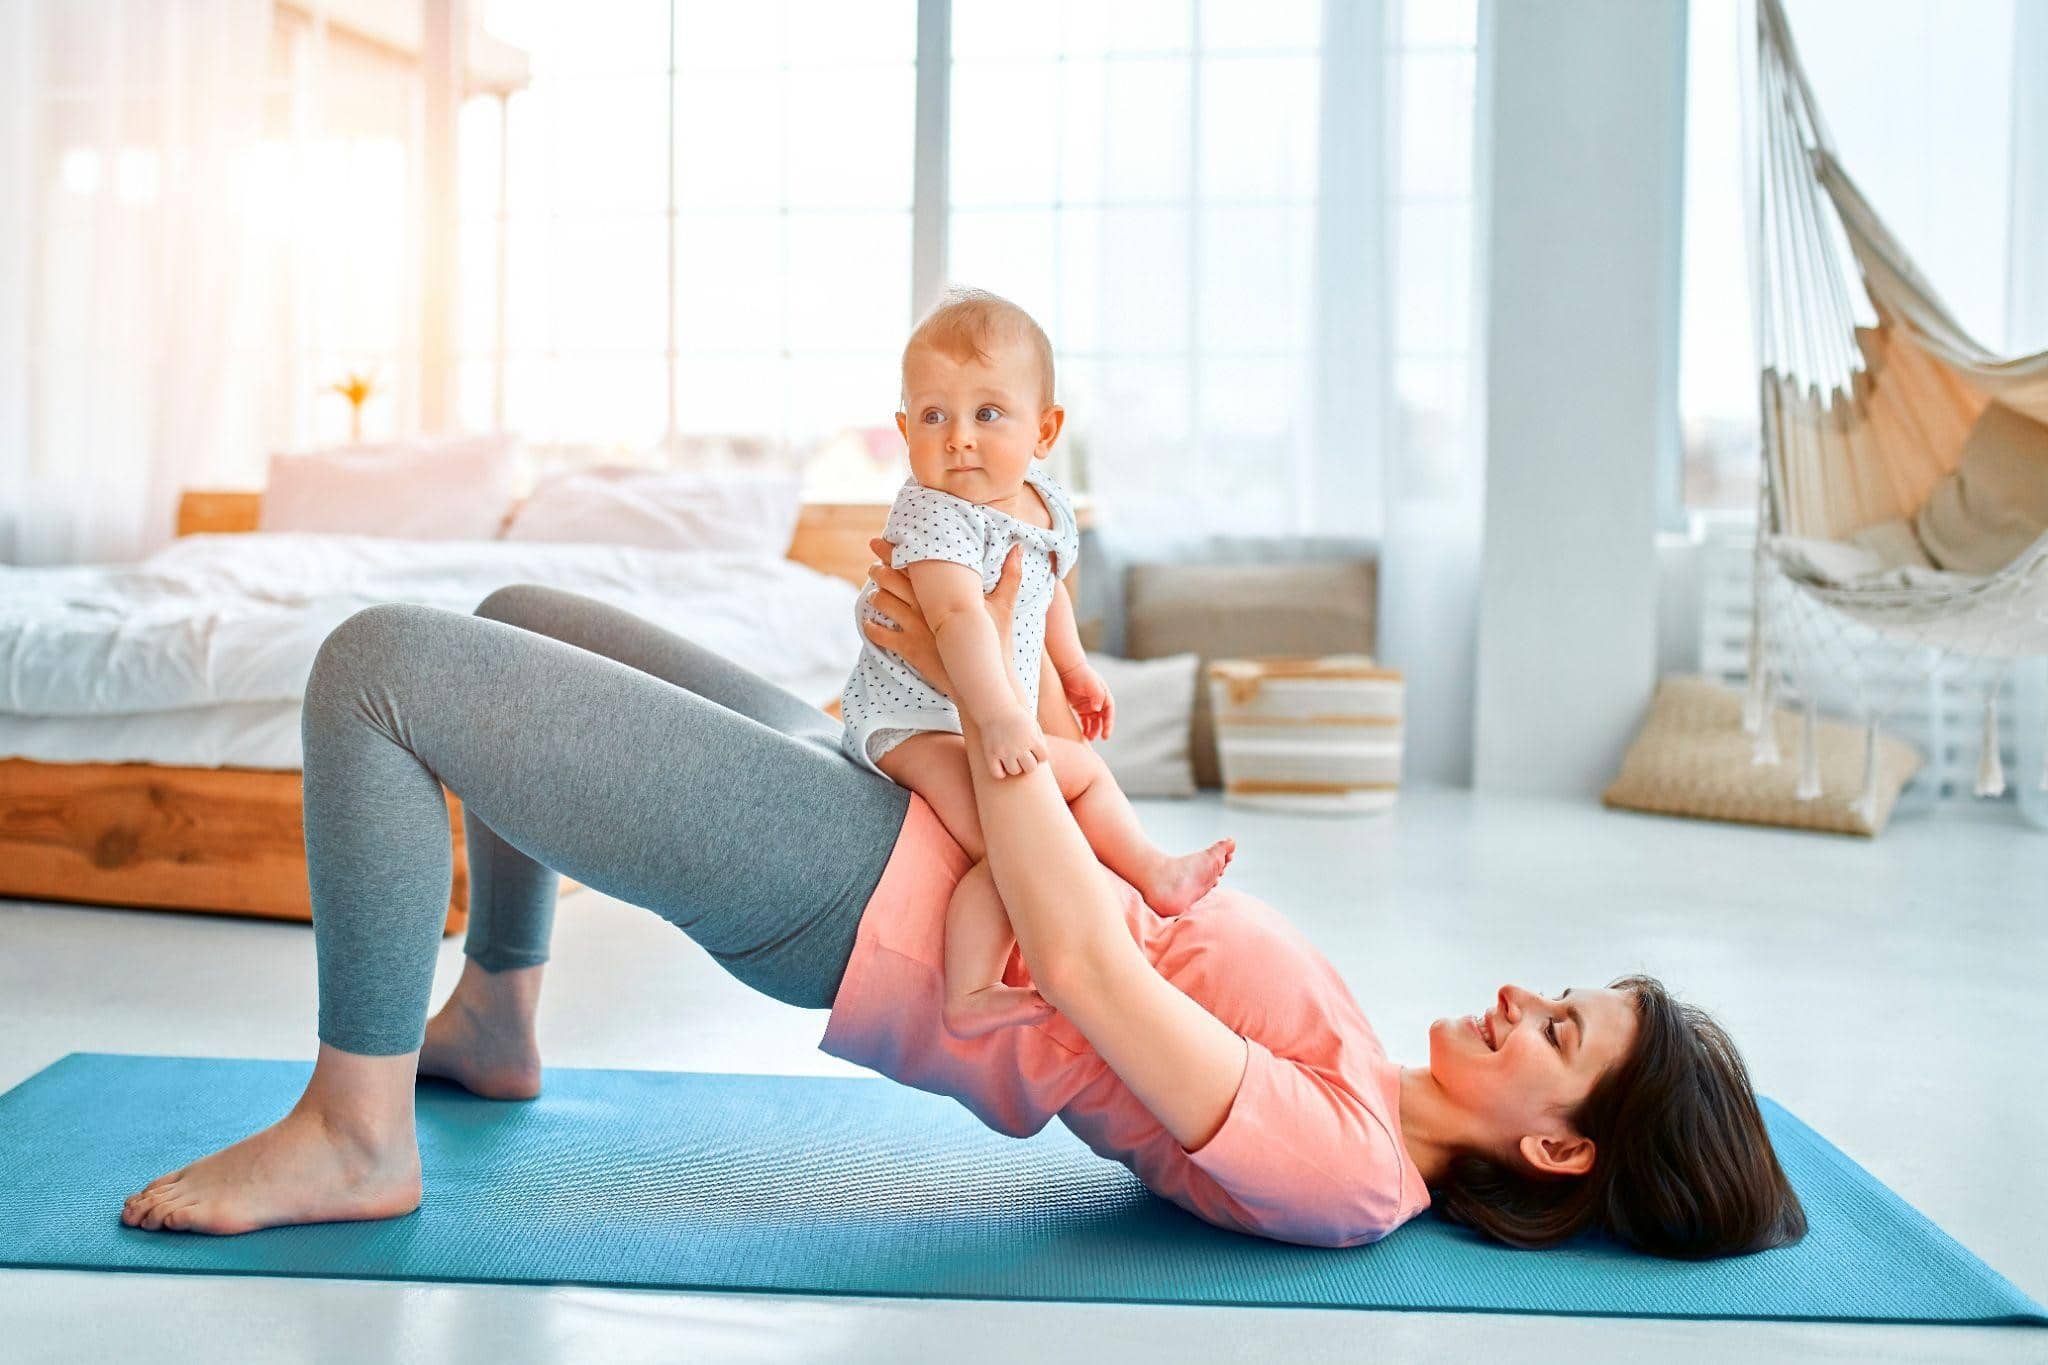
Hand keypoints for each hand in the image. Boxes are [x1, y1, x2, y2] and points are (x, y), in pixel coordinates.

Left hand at [859, 537, 1023, 702]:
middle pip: (889, 577)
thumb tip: (1019, 548)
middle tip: (875, 566)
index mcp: (944, 591)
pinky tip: (870, 624)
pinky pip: (880, 634)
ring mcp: (914, 626)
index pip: (914, 563)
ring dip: (875, 596)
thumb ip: (1011, 575)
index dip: (893, 550)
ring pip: (881, 601)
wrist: (983, 679)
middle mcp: (925, 605)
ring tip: (875, 594)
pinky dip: (872, 628)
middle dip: (878, 569)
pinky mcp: (908, 648)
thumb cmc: (996, 642)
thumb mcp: (1005, 606)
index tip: (882, 542)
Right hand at [980, 706, 1048, 777]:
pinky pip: (998, 774)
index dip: (1040, 755)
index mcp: (1032, 739)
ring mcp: (1004, 751)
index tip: (1034, 750)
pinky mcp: (991, 754)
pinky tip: (1001, 765)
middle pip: (1030, 768)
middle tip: (1023, 757)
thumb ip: (1039, 741)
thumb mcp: (1032, 725)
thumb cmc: (1016, 717)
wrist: (995, 709)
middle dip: (1029, 764)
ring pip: (1014, 771)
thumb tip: (1042, 758)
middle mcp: (1019, 747)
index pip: (1043, 757)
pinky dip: (1000, 773)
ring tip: (1011, 759)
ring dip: (1014, 767)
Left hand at [1059, 662, 1114, 740]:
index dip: (1108, 724)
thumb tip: (1098, 709)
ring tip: (1088, 738)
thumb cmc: (1080, 674)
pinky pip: (1085, 721)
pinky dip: (1085, 728)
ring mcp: (1089, 705)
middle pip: (1102, 719)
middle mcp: (1098, 701)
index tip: (1105, 735)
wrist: (1066, 669)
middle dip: (1100, 730)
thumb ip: (1097, 695)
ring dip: (1092, 730)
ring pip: (1094, 722)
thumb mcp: (1090, 683)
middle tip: (1095, 738)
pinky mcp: (1080, 708)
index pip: (1109, 712)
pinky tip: (1082, 734)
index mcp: (1104, 695)